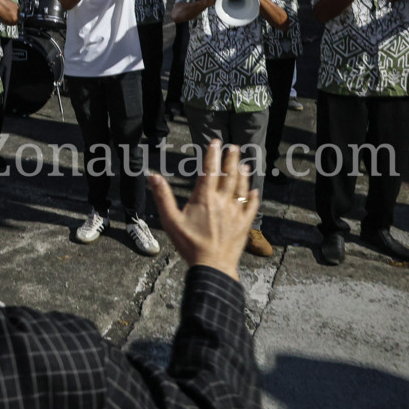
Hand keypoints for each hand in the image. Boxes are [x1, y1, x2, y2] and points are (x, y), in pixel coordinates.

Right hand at [149, 140, 257, 280]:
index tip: (215, 142)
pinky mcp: (244, 224)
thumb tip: (153, 177)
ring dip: (243, 174)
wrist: (213, 266)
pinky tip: (255, 191)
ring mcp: (236, 212)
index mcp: (204, 198)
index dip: (212, 154)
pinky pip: (251, 206)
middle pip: (229, 175)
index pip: (209, 170)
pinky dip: (253, 197)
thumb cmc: (190, 244)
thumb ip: (162, 197)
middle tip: (233, 146)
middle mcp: (222, 201)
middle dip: (231, 159)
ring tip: (244, 163)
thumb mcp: (170, 220)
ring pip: (242, 188)